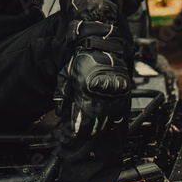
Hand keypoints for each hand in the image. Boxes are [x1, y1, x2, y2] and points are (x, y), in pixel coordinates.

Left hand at [54, 21, 131, 138]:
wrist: (101, 45)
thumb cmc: (82, 60)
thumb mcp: (66, 74)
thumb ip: (61, 93)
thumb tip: (58, 111)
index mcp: (83, 88)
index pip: (81, 114)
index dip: (79, 126)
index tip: (76, 133)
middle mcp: (99, 91)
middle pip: (95, 118)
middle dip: (90, 129)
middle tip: (86, 135)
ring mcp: (112, 90)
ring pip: (108, 116)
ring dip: (102, 126)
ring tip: (97, 131)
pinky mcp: (123, 89)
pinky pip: (120, 108)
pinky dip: (116, 118)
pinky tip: (111, 124)